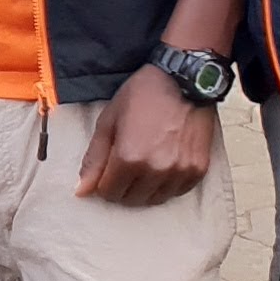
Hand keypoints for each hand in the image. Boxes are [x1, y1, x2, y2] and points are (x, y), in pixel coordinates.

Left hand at [79, 66, 218, 206]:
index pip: (109, 192)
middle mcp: (155, 170)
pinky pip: (177, 193)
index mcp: (129, 158)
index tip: (106, 171)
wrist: (184, 80)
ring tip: (143, 165)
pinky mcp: (198, 170)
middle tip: (124, 167)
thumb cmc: (142, 96)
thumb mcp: (109, 121)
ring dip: (144, 189)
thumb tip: (82, 191)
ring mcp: (179, 172)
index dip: (103, 183)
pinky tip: (162, 166)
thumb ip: (94, 158)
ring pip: (154, 200)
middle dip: (122, 187)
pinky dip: (166, 185)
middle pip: (131, 199)